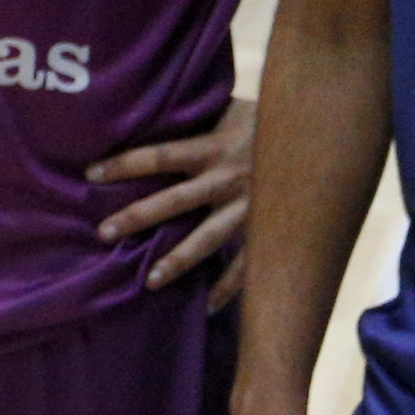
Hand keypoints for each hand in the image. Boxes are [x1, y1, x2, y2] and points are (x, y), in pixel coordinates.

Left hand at [94, 91, 257, 301]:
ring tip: (151, 282)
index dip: (126, 164)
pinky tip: (208, 307)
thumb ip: (202, 116)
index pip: (160, 155)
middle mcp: (227, 178)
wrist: (324, 132)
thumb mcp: (234, 109)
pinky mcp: (269, 226)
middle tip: (104, 233)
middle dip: (138, 217)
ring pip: (208, 238)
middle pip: (175, 201)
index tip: (90, 174)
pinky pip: (249, 262)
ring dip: (179, 261)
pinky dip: (230, 287)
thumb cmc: (271, 118)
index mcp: (214, 146)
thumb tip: (162, 107)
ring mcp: (249, 206)